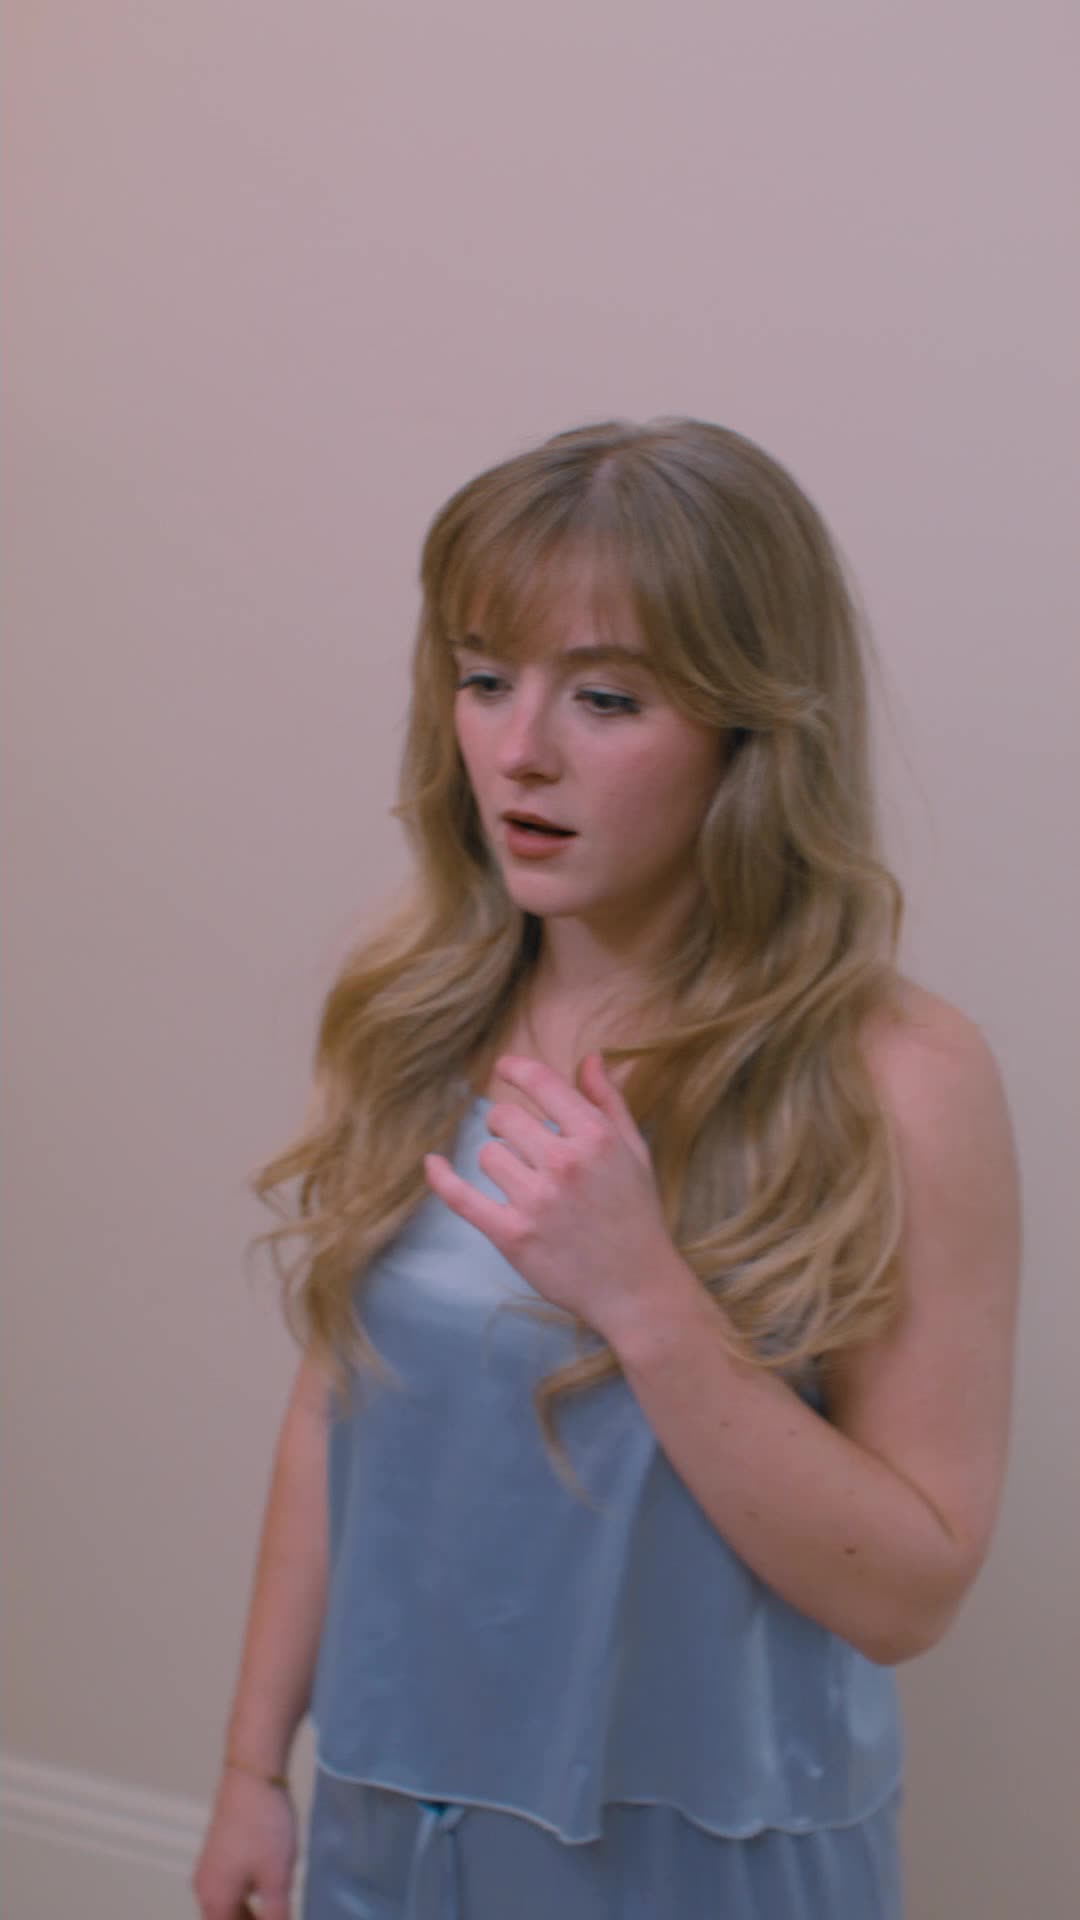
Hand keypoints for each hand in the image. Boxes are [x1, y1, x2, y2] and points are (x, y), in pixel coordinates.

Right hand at [192, 1769, 296, 1919]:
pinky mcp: (217, 1854)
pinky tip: (268, 1889)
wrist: (252, 1777)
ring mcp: (209, 1870)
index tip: (278, 1918)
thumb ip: (277, 1915)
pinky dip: (246, 1899)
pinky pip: (229, 1890)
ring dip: (250, 1914)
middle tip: (280, 1914)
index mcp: (214, 1901)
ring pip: (228, 1907)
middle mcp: (204, 1889)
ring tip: (277, 1908)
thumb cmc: (264, 1829)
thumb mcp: (276, 1878)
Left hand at [424, 1053, 684, 1340]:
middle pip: (504, 1117)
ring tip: (525, 1183)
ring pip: (487, 1155)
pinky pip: (461, 1197)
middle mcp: (565, 1163)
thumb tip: (589, 1058)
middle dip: (508, 1124)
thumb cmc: (636, 1216)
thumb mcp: (634, 1151)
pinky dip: (441, 1178)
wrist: (637, 1289)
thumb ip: (609, 1102)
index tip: (503, 1068)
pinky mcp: (513, 1235)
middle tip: (523, 1144)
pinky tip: (432, 1164)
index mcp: (596, 1137)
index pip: (541, 1082)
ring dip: (499, 1162)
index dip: (515, 1069)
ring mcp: (536, 1201)